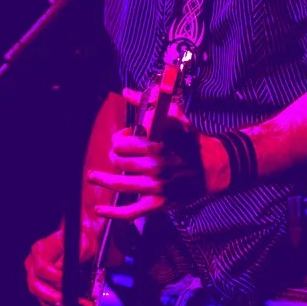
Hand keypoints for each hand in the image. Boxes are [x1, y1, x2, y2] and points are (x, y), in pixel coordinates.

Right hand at [24, 224, 99, 305]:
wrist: (80, 241)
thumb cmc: (80, 240)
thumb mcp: (84, 242)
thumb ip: (75, 253)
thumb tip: (61, 267)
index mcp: (40, 249)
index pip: (41, 268)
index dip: (53, 277)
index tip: (65, 281)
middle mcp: (34, 263)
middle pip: (35, 285)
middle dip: (50, 296)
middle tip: (65, 302)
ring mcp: (36, 275)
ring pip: (39, 295)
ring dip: (55, 304)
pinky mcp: (42, 285)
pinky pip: (44, 299)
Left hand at [86, 112, 220, 220]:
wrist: (214, 167)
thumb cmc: (192, 141)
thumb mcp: (175, 118)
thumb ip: (150, 103)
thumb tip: (126, 91)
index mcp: (157, 144)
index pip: (122, 143)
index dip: (119, 139)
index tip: (122, 139)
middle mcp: (155, 166)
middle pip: (119, 161)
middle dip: (114, 155)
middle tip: (116, 154)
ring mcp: (156, 187)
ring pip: (120, 184)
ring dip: (103, 180)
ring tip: (92, 175)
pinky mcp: (159, 204)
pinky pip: (132, 212)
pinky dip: (113, 213)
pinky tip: (99, 209)